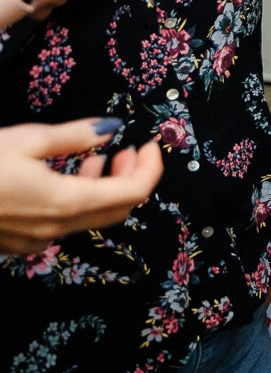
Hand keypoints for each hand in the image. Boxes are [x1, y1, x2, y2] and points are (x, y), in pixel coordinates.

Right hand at [0, 119, 163, 254]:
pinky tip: (63, 180)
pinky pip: (62, 226)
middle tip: (126, 151)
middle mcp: (56, 228)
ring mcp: (35, 241)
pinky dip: (76, 202)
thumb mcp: (26, 140)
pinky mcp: (18, 244)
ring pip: (89, 219)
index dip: (150, 167)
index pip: (134, 193)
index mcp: (66, 203)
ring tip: (97, 158)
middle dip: (131, 177)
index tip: (149, 145)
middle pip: (117, 209)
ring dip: (103, 189)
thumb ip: (75, 136)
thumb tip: (110, 129)